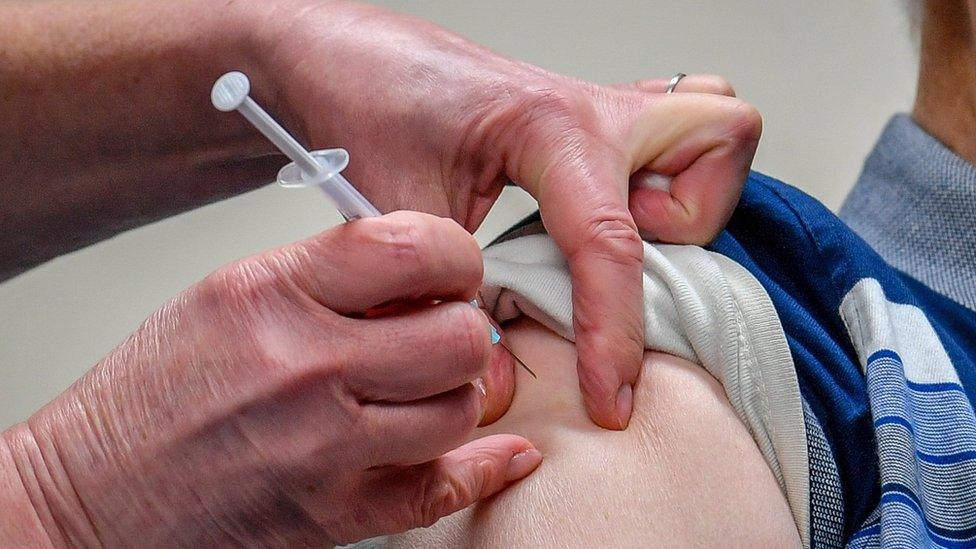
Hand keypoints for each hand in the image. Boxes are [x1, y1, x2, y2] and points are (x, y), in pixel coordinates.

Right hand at [2, 211, 539, 546]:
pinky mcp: (334, 513)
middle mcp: (305, 367)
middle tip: (442, 331)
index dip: (456, 255)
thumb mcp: (231, 295)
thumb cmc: (157, 390)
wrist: (95, 490)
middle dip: (462, 328)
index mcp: (274, 294)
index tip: (451, 270)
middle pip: (458, 336)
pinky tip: (493, 453)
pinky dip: (482, 468)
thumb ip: (331, 277)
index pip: (416, 247)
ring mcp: (323, 447)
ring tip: (425, 389)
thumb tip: (423, 273)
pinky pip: (445, 488)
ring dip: (456, 396)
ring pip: (461, 409)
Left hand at [246, 1, 761, 428]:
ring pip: (714, 128)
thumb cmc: (368, 101)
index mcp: (547, 125)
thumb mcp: (398, 210)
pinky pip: (677, 131)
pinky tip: (611, 211)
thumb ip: (443, 297)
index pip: (608, 239)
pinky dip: (670, 177)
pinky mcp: (592, 118)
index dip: (613, 333)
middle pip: (720, 141)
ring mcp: (599, 107)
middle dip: (692, 219)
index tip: (609, 397)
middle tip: (622, 256)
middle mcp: (591, 107)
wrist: (345, 53)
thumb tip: (495, 379)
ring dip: (690, 192)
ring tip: (621, 229)